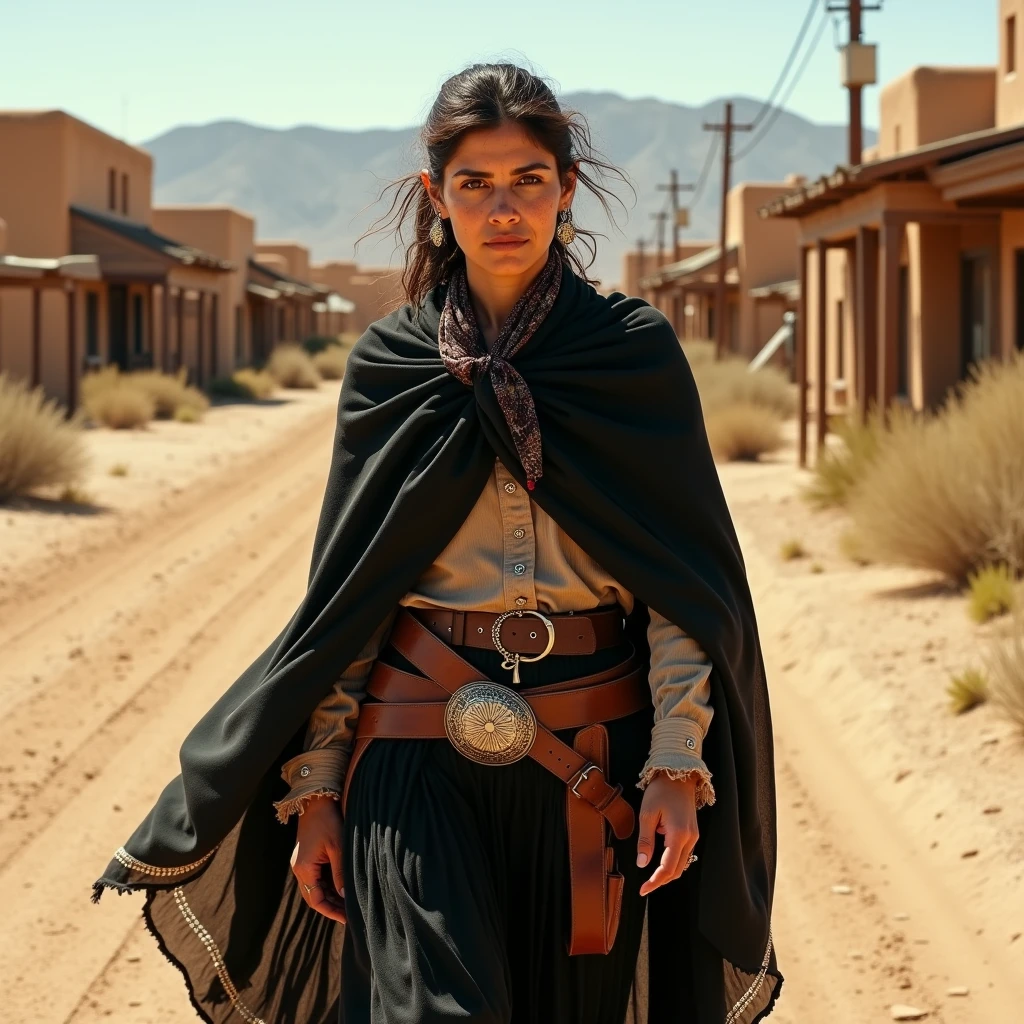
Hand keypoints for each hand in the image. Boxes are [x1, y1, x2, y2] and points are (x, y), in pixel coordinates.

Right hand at [290, 793, 346, 922]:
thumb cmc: (327, 821)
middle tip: (351, 914)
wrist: (316, 800)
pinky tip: (341, 888)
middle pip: (314, 896)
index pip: (316, 900)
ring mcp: (301, 863)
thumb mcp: (338, 847)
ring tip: (349, 904)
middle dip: (331, 907)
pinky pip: (316, 878)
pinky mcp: (306, 857)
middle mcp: (299, 869)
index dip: (331, 911)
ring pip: (315, 888)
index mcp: (304, 868)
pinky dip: (328, 885)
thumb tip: (345, 895)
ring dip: (330, 897)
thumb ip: (340, 873)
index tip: (347, 918)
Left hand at [636, 773, 698, 896]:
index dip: (655, 881)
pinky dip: (672, 862)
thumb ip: (645, 840)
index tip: (643, 889)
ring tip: (650, 877)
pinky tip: (659, 861)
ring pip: (681, 864)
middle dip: (661, 881)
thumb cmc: (661, 791)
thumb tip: (642, 863)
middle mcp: (690, 838)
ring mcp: (693, 836)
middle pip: (677, 870)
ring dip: (667, 873)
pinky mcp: (692, 833)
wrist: (678, 775)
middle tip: (645, 887)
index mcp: (678, 834)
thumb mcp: (647, 814)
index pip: (668, 867)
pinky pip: (683, 854)